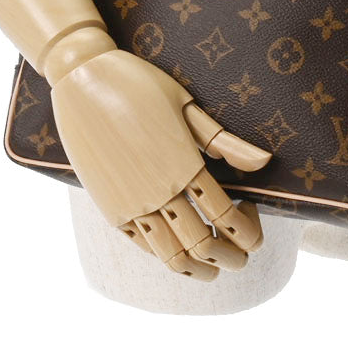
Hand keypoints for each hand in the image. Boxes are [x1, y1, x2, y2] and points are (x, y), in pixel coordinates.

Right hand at [50, 44, 270, 280]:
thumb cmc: (139, 84)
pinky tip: (178, 240)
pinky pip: (143, 245)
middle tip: (244, 250)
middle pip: (203, 246)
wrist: (82, 79)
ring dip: (200, 268)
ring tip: (214, 264)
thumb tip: (264, 162)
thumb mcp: (186, 104)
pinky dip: (166, 254)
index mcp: (184, 165)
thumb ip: (224, 142)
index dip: (248, 229)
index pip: (227, 217)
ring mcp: (130, 204)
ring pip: (171, 257)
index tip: (251, 214)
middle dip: (232, 258)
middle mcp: (158, 192)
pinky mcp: (108, 208)